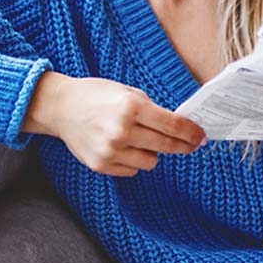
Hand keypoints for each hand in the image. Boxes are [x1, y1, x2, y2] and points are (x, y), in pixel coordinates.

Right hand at [24, 73, 206, 175]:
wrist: (60, 108)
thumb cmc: (97, 95)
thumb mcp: (128, 92)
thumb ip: (153, 110)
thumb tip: (183, 128)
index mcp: (131, 106)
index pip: (173, 126)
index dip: (192, 133)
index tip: (202, 137)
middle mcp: (121, 130)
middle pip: (166, 146)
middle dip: (183, 146)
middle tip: (191, 145)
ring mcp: (111, 150)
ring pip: (151, 162)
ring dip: (153, 152)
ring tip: (141, 140)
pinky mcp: (101, 165)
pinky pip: (132, 170)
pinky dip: (134, 160)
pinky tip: (123, 147)